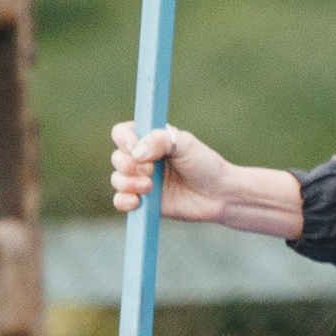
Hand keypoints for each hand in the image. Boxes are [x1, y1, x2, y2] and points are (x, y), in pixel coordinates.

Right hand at [109, 121, 303, 237]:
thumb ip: (160, 140)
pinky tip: (137, 202)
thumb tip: (136, 153)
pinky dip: (123, 201)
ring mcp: (141, 181)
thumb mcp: (186, 144)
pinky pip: (120, 201)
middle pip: (117, 158)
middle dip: (129, 165)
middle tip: (151, 170)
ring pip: (117, 180)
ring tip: (149, 188)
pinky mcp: (144, 202)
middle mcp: (142, 159)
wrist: (219, 194)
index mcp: (149, 139)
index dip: (124, 140)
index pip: (121, 133)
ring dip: (127, 183)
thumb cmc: (205, 164)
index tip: (136, 148)